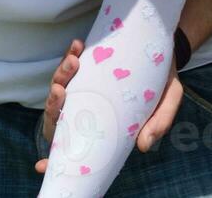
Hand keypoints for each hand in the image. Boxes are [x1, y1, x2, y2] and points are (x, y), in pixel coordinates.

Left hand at [34, 38, 186, 173]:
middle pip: (59, 116)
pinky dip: (70, 56)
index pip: (75, 146)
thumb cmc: (164, 80)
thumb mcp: (169, 98)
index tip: (41, 166)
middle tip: (61, 90)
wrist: (166, 46)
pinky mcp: (86, 67)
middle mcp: (89, 108)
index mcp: (105, 125)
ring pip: (60, 89)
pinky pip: (69, 66)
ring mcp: (85, 87)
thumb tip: (143, 145)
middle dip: (53, 105)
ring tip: (74, 61)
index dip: (54, 160)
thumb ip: (161, 121)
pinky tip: (78, 45)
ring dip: (61, 75)